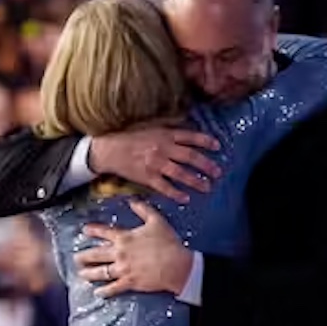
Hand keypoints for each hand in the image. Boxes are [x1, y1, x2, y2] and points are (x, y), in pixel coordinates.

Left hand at [77, 203, 193, 297]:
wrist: (176, 265)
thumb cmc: (168, 243)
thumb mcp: (157, 221)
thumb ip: (143, 209)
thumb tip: (132, 200)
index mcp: (125, 238)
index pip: (104, 232)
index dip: (93, 230)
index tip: (84, 231)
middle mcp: (120, 253)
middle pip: (96, 254)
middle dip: (84, 256)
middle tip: (76, 258)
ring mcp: (123, 269)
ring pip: (100, 272)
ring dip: (89, 273)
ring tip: (81, 274)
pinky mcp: (129, 282)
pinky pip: (113, 288)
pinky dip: (104, 291)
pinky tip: (97, 292)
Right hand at [85, 126, 220, 202]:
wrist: (108, 149)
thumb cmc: (128, 137)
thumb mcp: (150, 126)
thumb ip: (168, 128)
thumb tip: (185, 129)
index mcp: (165, 134)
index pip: (191, 137)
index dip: (206, 141)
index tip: (218, 146)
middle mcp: (163, 148)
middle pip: (191, 157)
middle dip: (207, 165)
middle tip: (218, 172)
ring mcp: (156, 164)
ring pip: (181, 173)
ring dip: (196, 181)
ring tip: (207, 187)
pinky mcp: (147, 177)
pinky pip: (165, 187)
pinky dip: (176, 193)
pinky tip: (186, 198)